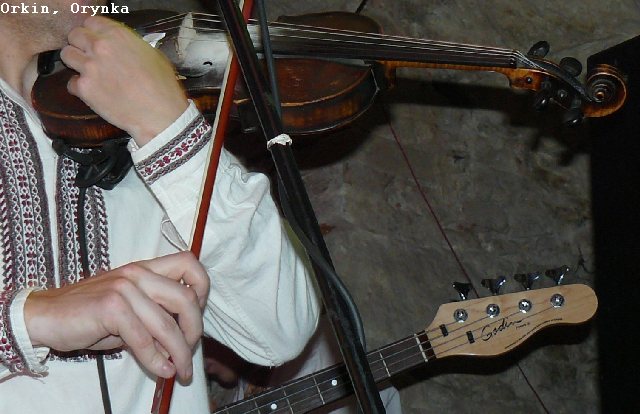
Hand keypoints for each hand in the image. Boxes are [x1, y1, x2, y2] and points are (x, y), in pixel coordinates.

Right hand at [24, 252, 209, 381]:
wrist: (45, 317)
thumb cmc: (89, 315)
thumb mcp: (129, 309)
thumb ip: (156, 316)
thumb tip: (182, 342)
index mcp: (145, 268)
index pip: (189, 264)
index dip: (202, 290)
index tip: (197, 316)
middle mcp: (138, 273)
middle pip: (186, 297)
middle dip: (195, 330)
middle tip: (190, 352)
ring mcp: (125, 288)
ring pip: (168, 322)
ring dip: (179, 352)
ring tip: (180, 370)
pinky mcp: (111, 307)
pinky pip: (144, 338)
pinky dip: (156, 359)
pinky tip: (161, 369)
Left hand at [60, 15, 188, 145]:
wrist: (159, 114)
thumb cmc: (162, 86)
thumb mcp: (153, 54)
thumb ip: (131, 45)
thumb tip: (122, 47)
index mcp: (118, 35)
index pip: (91, 22)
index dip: (93, 32)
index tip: (96, 40)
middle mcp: (100, 47)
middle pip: (74, 35)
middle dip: (81, 45)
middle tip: (90, 56)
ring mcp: (90, 67)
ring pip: (66, 55)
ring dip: (76, 63)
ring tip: (89, 73)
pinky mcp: (84, 89)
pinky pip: (71, 83)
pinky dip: (80, 88)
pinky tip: (95, 93)